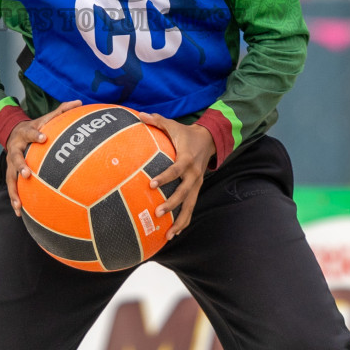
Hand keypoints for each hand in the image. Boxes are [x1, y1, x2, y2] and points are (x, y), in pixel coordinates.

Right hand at [3, 99, 82, 216]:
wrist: (13, 132)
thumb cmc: (36, 127)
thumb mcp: (46, 117)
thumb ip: (61, 111)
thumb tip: (79, 102)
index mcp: (25, 133)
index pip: (31, 132)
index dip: (36, 134)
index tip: (44, 138)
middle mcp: (15, 149)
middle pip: (16, 158)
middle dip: (20, 166)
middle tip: (27, 174)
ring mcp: (11, 163)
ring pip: (10, 178)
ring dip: (14, 191)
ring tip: (20, 204)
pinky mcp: (10, 174)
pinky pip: (12, 189)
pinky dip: (15, 200)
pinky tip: (20, 213)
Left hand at [134, 112, 214, 240]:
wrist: (209, 140)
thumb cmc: (186, 134)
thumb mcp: (173, 125)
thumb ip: (157, 121)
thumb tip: (140, 114)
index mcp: (187, 159)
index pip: (175, 170)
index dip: (165, 177)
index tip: (152, 184)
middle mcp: (194, 174)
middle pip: (184, 193)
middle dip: (172, 204)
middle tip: (157, 212)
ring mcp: (197, 184)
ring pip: (190, 206)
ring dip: (180, 221)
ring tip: (168, 235)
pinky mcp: (197, 190)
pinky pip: (191, 208)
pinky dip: (184, 221)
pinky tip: (173, 233)